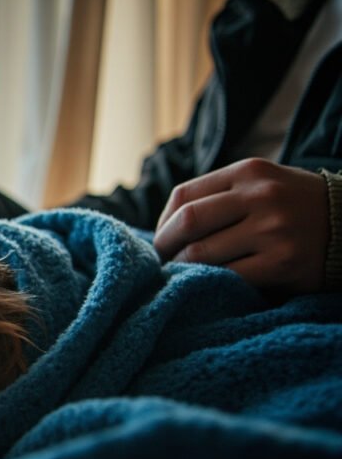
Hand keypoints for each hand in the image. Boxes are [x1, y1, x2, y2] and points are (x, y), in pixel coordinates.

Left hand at [153, 158, 328, 293]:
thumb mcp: (263, 185)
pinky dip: (210, 283)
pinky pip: (228, 277)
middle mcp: (260, 196)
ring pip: (202, 253)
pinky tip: (209, 285)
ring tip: (180, 275)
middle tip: (161, 263)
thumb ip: (220, 196)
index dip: (163, 223)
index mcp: (249, 172)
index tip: (161, 241)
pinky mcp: (283, 263)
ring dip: (182, 269)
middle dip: (165, 247)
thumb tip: (165, 227)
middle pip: (188, 222)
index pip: (183, 196)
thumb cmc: (296, 207)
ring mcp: (273, 230)